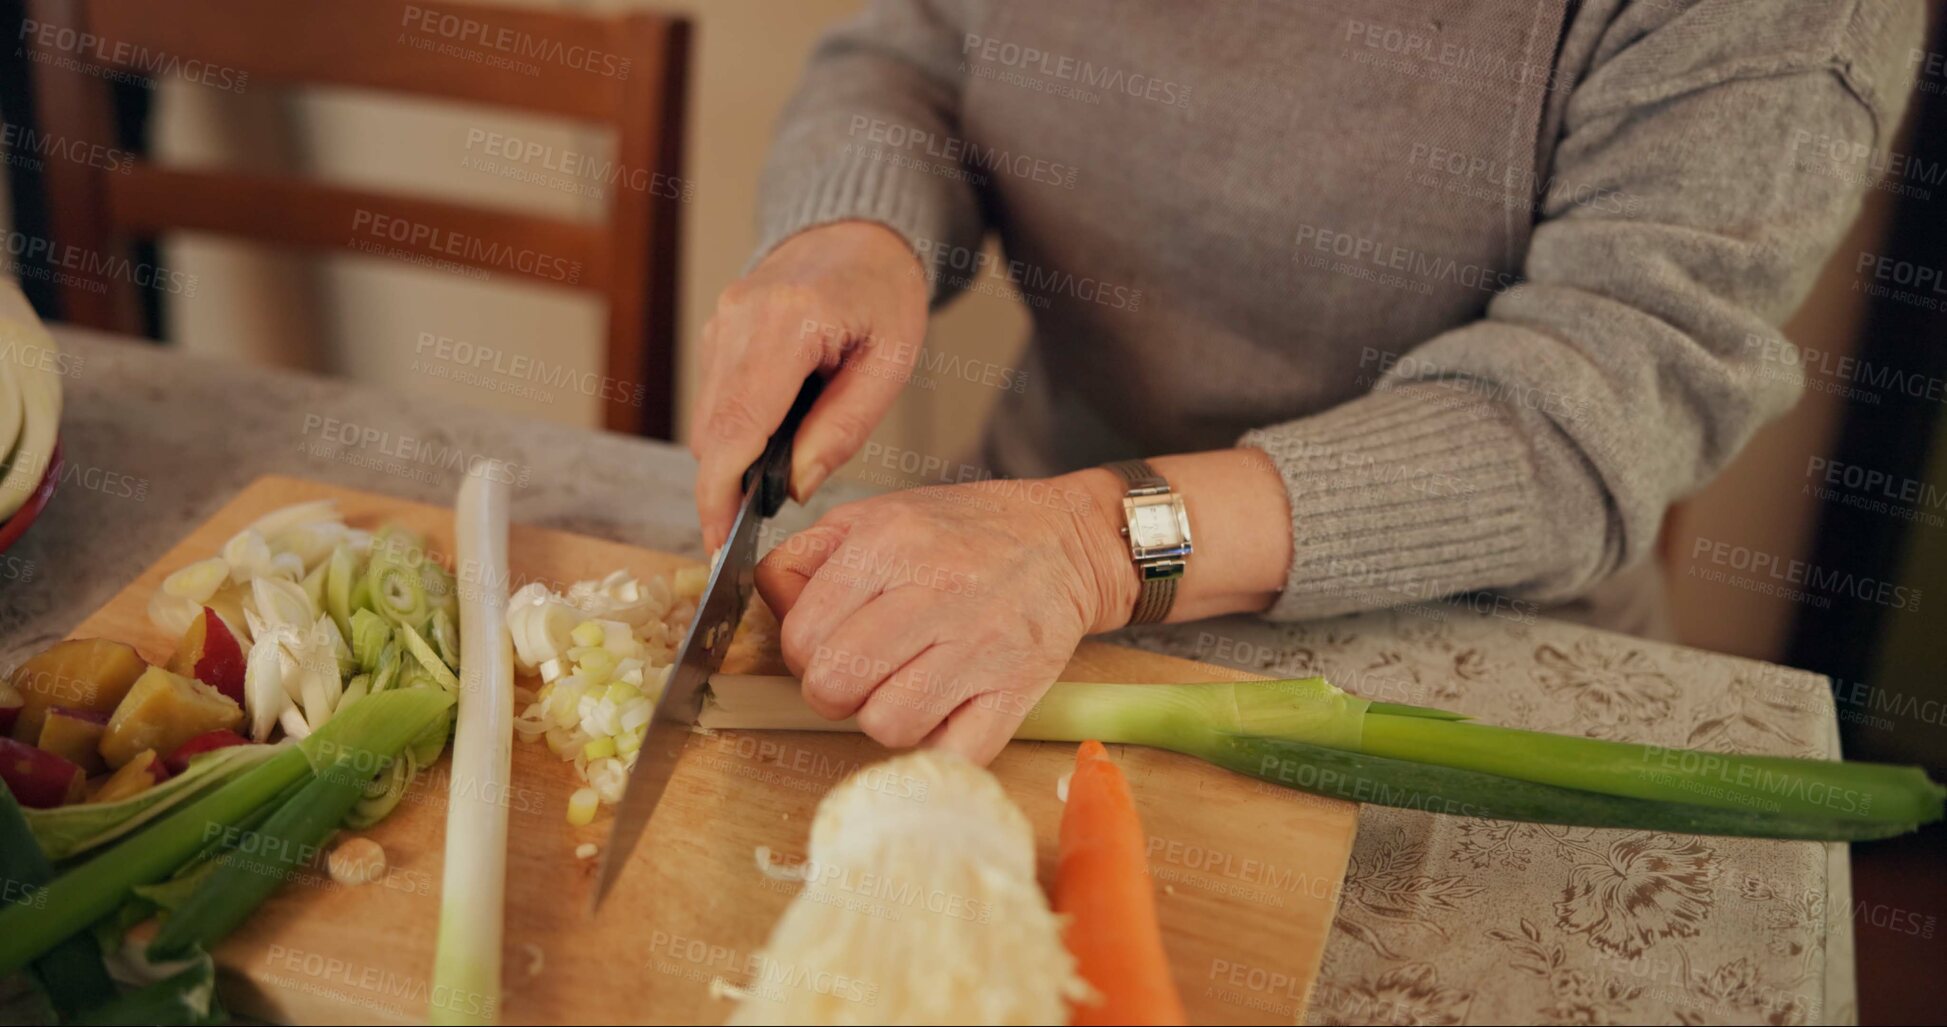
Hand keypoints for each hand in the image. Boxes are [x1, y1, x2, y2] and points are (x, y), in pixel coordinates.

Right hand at [690, 221, 928, 551]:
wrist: (859, 233)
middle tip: (763, 519)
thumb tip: (796, 488)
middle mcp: (739, 318)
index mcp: (788, 322)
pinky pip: (714, 399)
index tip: (717, 541)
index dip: (720, 494)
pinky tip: (778, 430)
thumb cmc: (885, 293)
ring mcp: (721, 322)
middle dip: (728, 486)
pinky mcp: (716, 331)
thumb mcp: (890, 364)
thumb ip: (843, 428)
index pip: (735, 425)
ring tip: (786, 464)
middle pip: (711, 431)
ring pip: (707, 420)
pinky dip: (737, 429)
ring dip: (735, 457)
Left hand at [753, 471, 1137, 764]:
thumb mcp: (874, 516)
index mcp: (888, 542)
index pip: (800, 636)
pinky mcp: (1018, 689)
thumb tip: (774, 613)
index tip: (830, 645)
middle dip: (834, 691)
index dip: (803, 653)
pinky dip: (941, 745)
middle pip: (832, 686)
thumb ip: (806, 560)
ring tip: (907, 688)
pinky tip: (947, 711)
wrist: (1065, 542)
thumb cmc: (962, 534)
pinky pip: (953, 752)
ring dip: (886, 718)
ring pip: (886, 726)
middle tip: (862, 674)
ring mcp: (980, 645)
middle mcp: (934, 591)